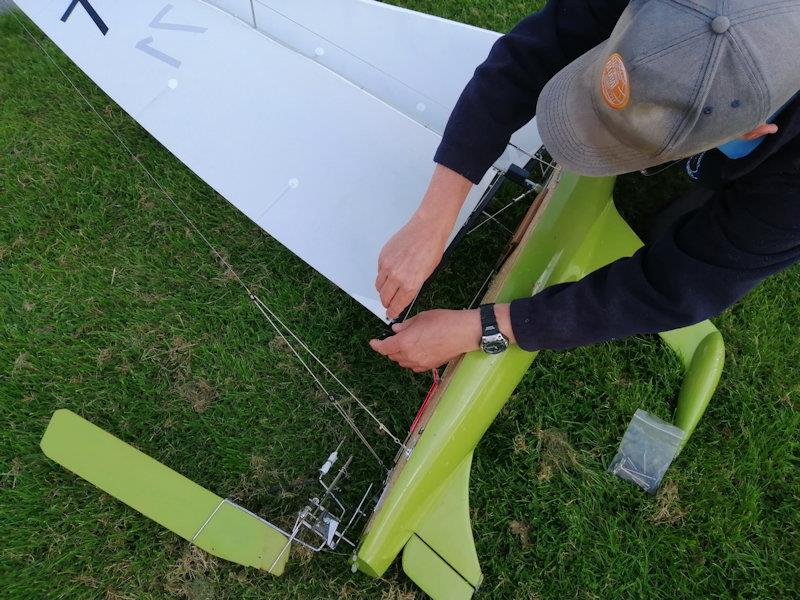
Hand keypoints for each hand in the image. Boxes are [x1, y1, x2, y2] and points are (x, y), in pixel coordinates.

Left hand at [369, 309, 481, 371]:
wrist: (464, 332)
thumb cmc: (444, 322)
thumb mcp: (420, 317)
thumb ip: (405, 325)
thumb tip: (396, 329)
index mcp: (405, 342)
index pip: (384, 348)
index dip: (376, 345)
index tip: (373, 342)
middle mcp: (410, 355)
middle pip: (392, 355)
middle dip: (390, 347)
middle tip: (394, 338)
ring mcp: (420, 363)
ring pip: (402, 362)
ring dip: (400, 354)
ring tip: (407, 343)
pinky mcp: (429, 367)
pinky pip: (414, 366)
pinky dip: (411, 360)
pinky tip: (417, 351)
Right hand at [375, 164, 473, 318]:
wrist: (427, 229)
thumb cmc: (432, 249)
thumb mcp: (427, 274)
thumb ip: (413, 287)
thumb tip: (405, 295)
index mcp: (410, 284)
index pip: (396, 305)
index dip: (393, 312)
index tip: (391, 314)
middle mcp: (396, 276)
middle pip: (384, 297)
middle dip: (386, 303)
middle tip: (389, 304)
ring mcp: (387, 265)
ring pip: (379, 285)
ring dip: (382, 290)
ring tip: (388, 290)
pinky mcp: (383, 256)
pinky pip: (379, 271)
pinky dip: (382, 275)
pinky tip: (390, 272)